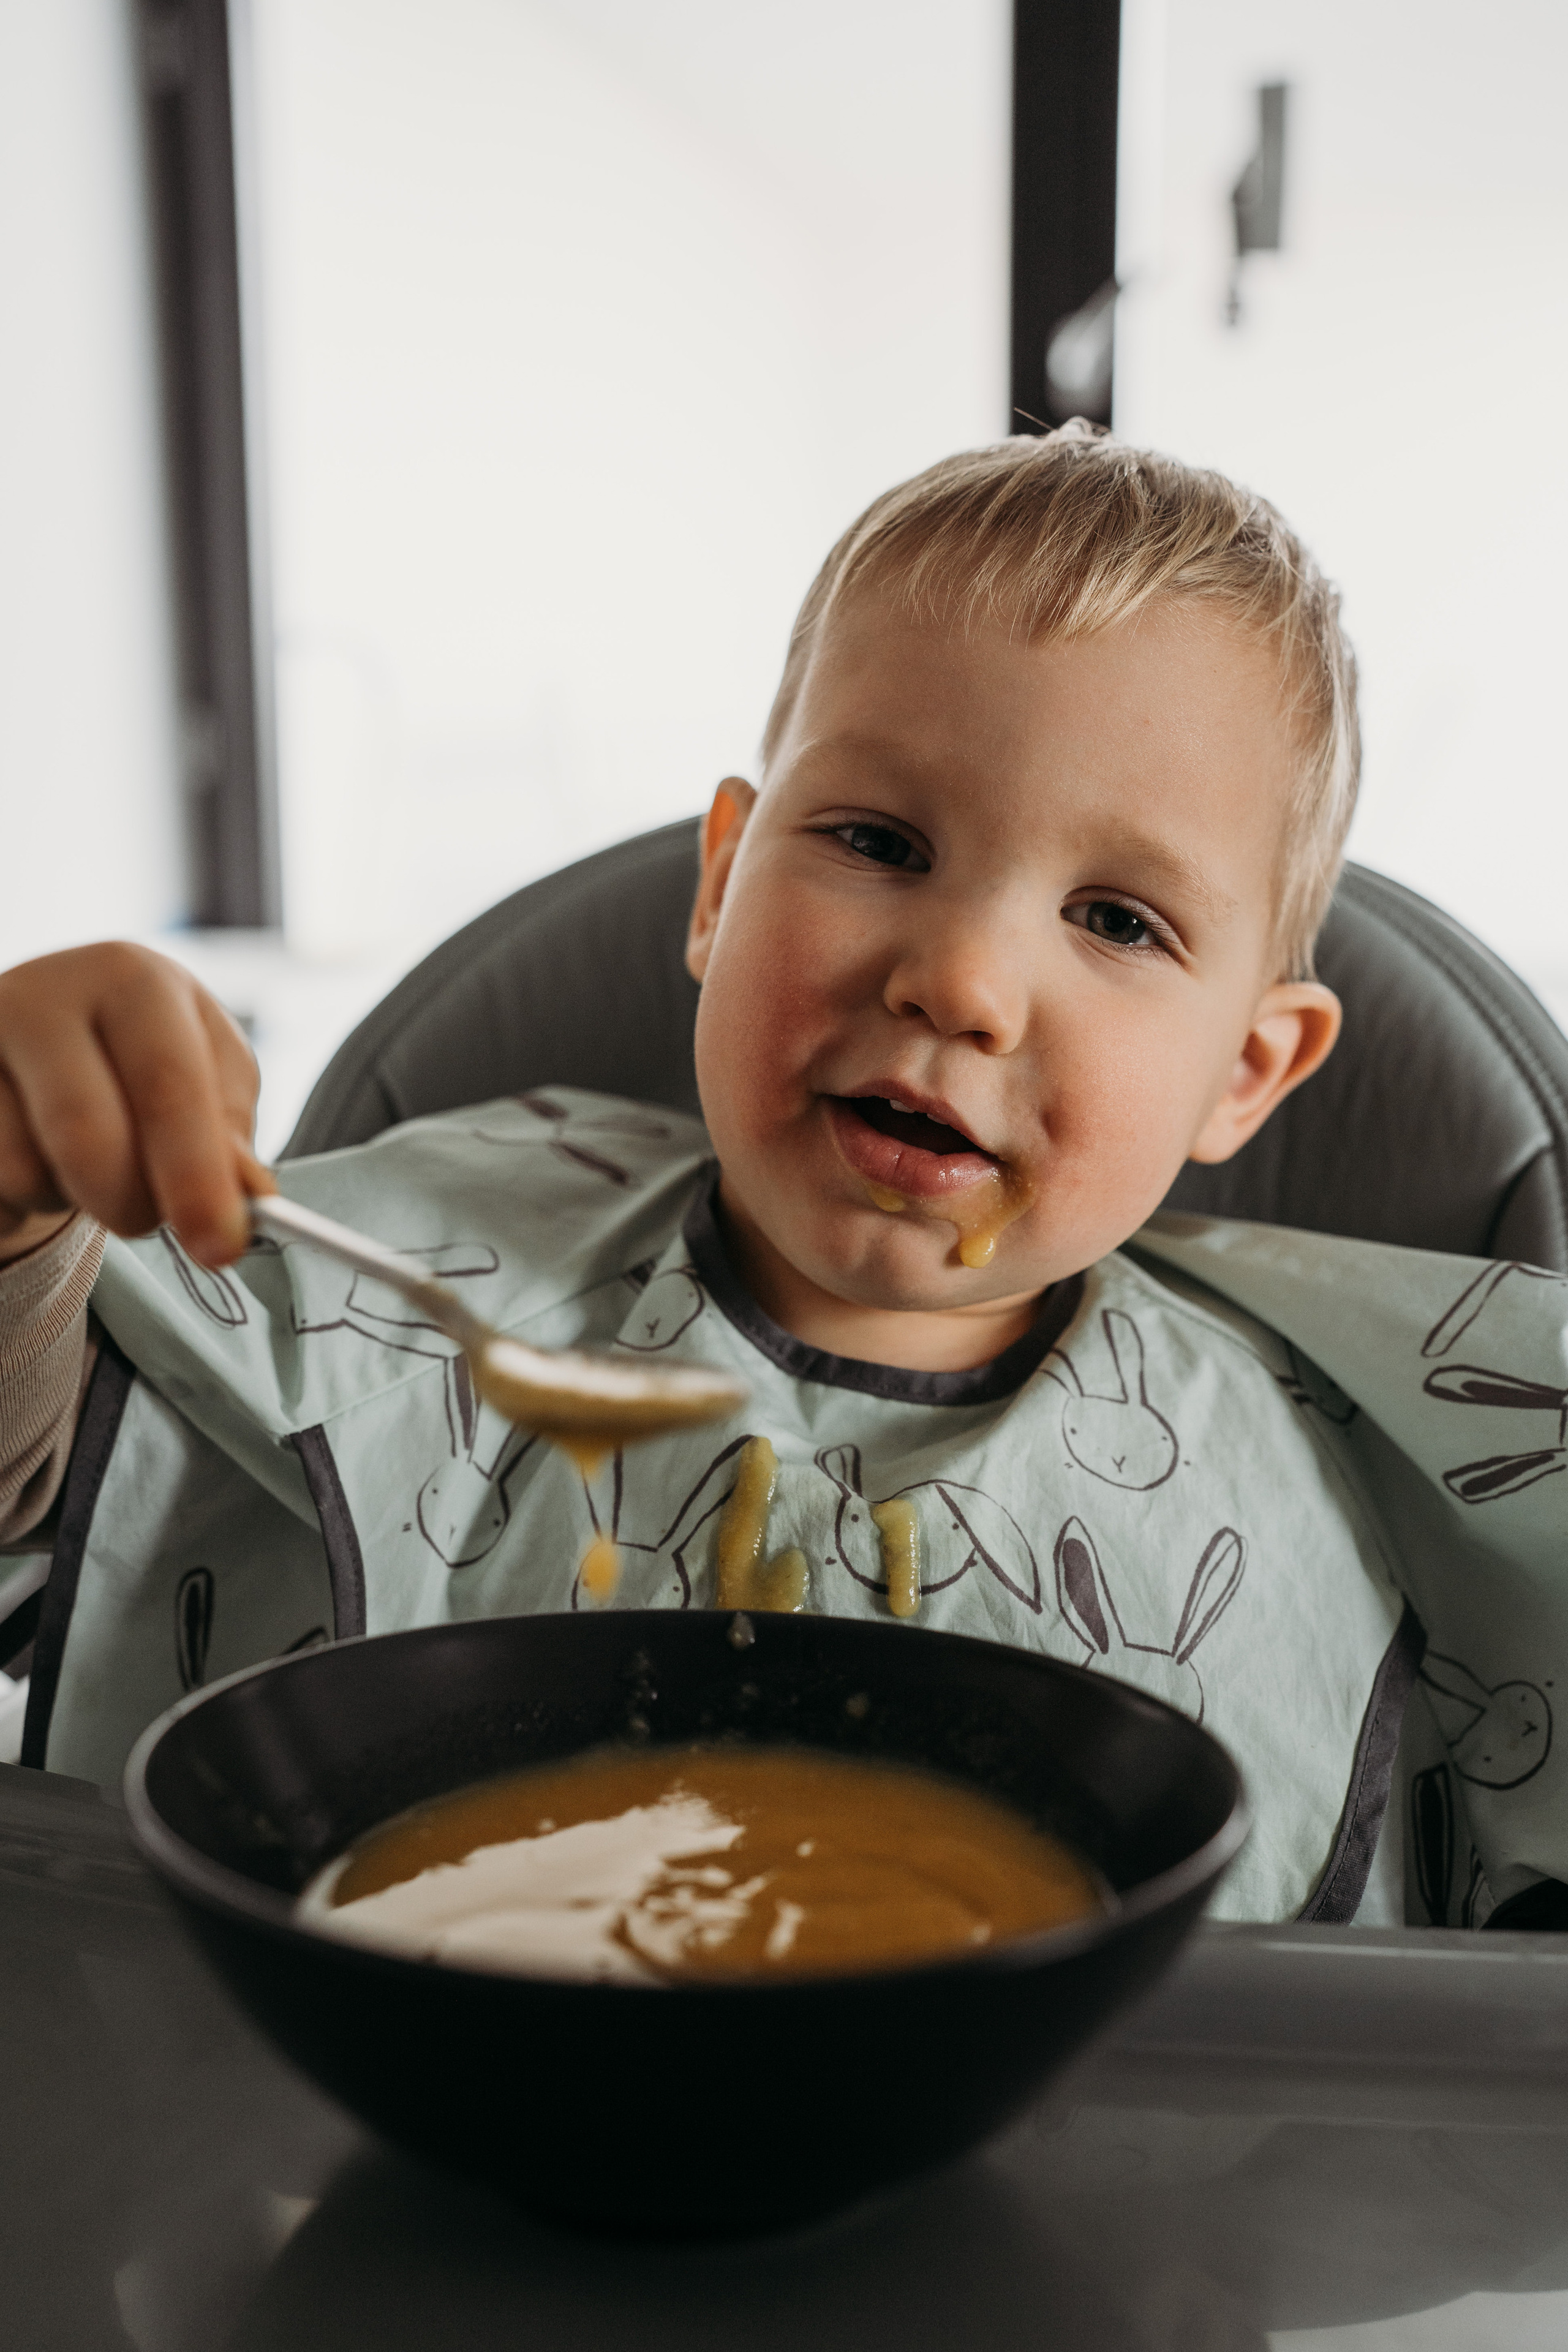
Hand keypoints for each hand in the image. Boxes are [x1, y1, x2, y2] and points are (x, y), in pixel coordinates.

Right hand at [0, 944, 273, 1266]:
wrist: (47, 1040)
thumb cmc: (143, 1061)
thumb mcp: (207, 1076)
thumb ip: (227, 1134)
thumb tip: (245, 1192)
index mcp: (130, 979)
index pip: (168, 1084)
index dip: (196, 1174)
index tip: (219, 1247)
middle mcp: (43, 996)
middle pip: (87, 1131)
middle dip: (132, 1203)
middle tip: (151, 1224)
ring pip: (29, 1172)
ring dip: (76, 1200)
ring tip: (91, 1166)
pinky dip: (29, 1198)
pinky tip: (42, 1161)